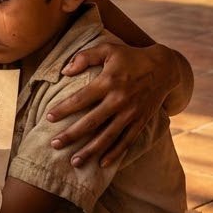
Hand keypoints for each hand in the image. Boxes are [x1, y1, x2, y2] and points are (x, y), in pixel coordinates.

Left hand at [46, 40, 175, 166]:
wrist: (164, 68)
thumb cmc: (130, 56)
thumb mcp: (107, 49)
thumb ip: (84, 57)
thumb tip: (64, 71)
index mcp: (108, 82)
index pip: (80, 99)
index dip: (63, 109)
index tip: (48, 118)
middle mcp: (119, 100)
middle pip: (91, 122)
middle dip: (72, 135)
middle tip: (54, 144)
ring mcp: (131, 114)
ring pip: (107, 137)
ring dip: (90, 150)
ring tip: (74, 162)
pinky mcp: (141, 122)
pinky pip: (126, 141)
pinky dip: (115, 154)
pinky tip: (102, 164)